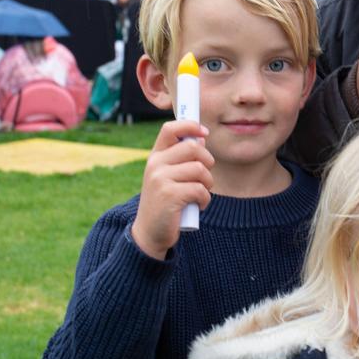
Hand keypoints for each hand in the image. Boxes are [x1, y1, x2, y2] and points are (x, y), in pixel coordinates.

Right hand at [132, 120, 213, 259]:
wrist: (150, 232)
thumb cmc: (165, 201)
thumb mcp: (168, 176)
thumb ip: (181, 158)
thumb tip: (201, 137)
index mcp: (155, 156)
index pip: (170, 129)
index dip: (190, 125)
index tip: (204, 132)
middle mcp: (155, 164)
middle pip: (193, 147)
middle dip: (207, 162)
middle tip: (205, 176)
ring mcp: (160, 179)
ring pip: (200, 170)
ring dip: (207, 184)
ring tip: (200, 194)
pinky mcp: (169, 195)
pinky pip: (200, 189)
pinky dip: (205, 199)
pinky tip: (197, 206)